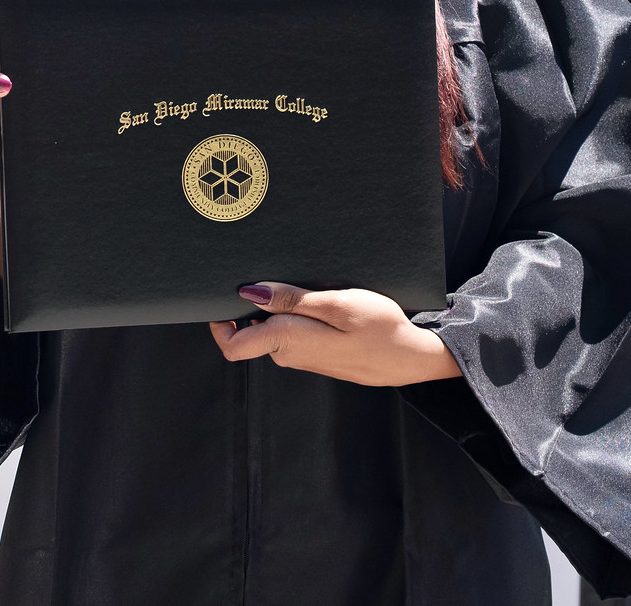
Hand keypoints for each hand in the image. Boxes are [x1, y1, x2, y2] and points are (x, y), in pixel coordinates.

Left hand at [208, 282, 460, 386]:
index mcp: (288, 341)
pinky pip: (292, 334)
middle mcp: (289, 354)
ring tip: (298, 280)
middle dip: (250, 306)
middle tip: (265, 272)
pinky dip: (293, 316)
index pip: (233, 346)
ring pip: (272, 331)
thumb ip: (292, 300)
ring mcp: (303, 357)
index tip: (222, 296)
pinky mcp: (316, 355)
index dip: (219, 324)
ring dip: (276, 309)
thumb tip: (250, 294)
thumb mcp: (337, 304)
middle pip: (250, 333)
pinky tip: (315, 297)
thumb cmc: (380, 328)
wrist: (411, 357)